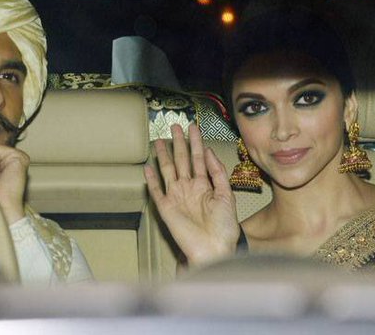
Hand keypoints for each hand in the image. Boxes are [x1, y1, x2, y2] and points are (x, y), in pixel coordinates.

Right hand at [144, 124, 239, 266]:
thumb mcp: (226, 195)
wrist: (214, 248)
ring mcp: (176, 197)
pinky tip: (148, 167)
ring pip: (168, 171)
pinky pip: (156, 191)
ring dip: (163, 155)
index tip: (193, 127)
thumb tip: (208, 151)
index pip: (198, 158)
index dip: (196, 142)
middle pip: (181, 160)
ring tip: (158, 140)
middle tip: (174, 126)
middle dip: (178, 143)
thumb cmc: (224, 227)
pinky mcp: (166, 208)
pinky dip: (151, 179)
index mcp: (205, 185)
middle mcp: (189, 188)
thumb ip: (217, 173)